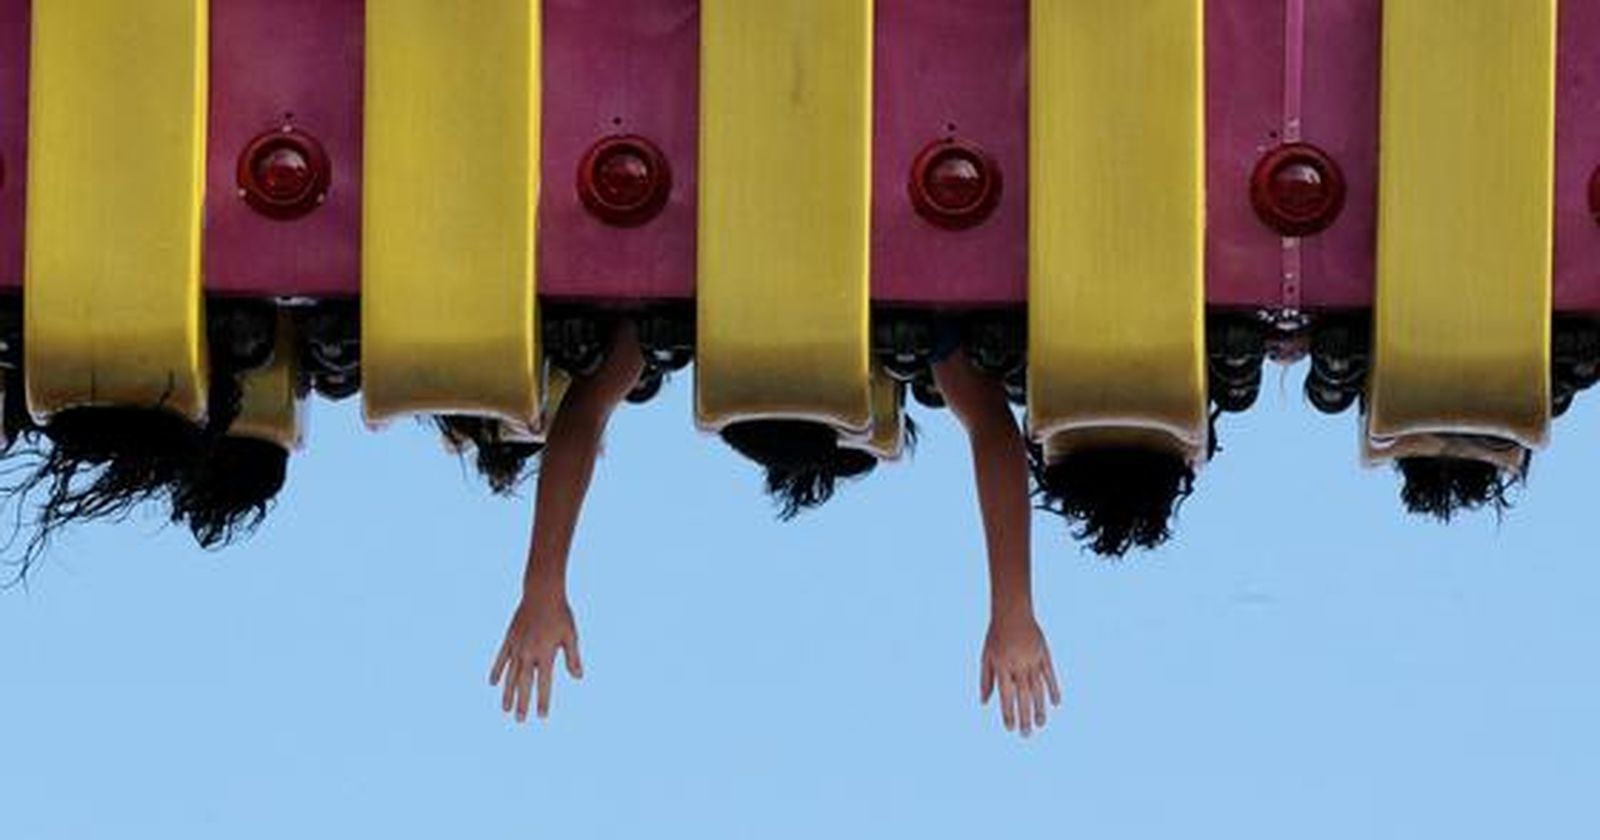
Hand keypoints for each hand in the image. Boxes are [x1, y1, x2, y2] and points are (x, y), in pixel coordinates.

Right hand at [489, 595, 582, 722]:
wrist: (541, 593)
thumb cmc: (560, 614)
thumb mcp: (571, 635)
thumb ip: (573, 657)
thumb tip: (578, 677)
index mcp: (546, 653)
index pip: (544, 683)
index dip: (542, 700)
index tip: (541, 716)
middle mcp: (529, 653)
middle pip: (524, 683)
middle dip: (522, 703)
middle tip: (520, 720)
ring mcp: (516, 646)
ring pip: (510, 674)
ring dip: (507, 693)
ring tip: (505, 709)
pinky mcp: (509, 639)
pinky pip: (500, 658)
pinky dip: (496, 671)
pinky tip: (492, 683)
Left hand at [980, 613, 1061, 737]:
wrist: (1013, 612)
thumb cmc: (996, 636)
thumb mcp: (986, 656)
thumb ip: (985, 680)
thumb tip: (984, 703)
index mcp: (1002, 666)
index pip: (1006, 695)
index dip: (1008, 712)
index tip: (1010, 728)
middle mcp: (1018, 665)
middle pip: (1023, 696)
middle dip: (1024, 716)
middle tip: (1026, 735)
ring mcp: (1033, 660)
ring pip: (1038, 689)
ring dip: (1039, 708)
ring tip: (1040, 724)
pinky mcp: (1044, 655)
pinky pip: (1050, 675)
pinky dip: (1054, 689)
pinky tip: (1056, 703)